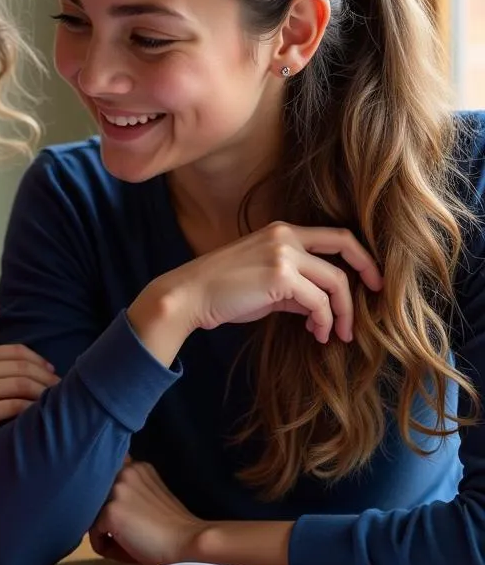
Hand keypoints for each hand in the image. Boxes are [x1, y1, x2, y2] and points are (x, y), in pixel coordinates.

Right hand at [0, 345, 58, 458]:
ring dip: (44, 392)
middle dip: (47, 376)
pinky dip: (32, 409)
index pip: (16, 351)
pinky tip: (41, 414)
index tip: (50, 369)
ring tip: (55, 400)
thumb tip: (15, 373)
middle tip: (61, 387)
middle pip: (24, 366)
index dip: (38, 359)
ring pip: (24, 385)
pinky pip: (15, 407)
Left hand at [90, 462, 206, 564]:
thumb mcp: (151, 498)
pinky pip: (94, 535)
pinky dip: (106, 547)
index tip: (119, 514)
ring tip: (129, 542)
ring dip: (106, 531)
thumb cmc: (175, 530)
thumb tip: (102, 507)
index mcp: (137, 467)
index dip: (108, 498)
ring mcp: (116, 490)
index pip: (106, 476)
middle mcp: (124, 472)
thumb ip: (129, 494)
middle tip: (128, 532)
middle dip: (106, 516)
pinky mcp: (110, 512)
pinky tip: (127, 550)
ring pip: (93, 516)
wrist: (189, 545)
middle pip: (96, 498)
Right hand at [134, 222, 382, 351]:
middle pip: (345, 251)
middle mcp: (286, 236)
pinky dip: (323, 321)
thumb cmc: (222, 291)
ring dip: (341, 312)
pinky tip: (316, 333)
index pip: (336, 236)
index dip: (361, 256)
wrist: (189, 295)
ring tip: (335, 333)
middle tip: (374, 301)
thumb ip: (295, 286)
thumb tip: (321, 307)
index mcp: (282, 231)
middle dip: (367, 275)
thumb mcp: (264, 282)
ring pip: (335, 281)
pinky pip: (318, 301)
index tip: (371, 280)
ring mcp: (283, 254)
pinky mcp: (280, 276)